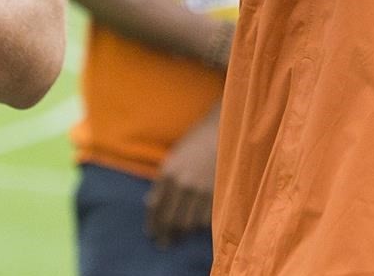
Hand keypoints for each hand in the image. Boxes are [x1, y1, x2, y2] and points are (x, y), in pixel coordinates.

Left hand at [146, 107, 220, 247]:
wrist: (223, 129)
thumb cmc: (196, 141)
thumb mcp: (173, 157)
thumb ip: (161, 181)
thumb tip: (149, 203)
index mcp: (168, 172)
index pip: (156, 207)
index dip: (153, 223)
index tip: (152, 233)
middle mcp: (183, 183)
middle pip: (170, 219)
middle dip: (166, 234)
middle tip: (164, 243)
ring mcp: (201, 189)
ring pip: (188, 222)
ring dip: (182, 233)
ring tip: (179, 238)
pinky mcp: (217, 193)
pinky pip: (206, 218)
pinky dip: (199, 226)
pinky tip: (196, 228)